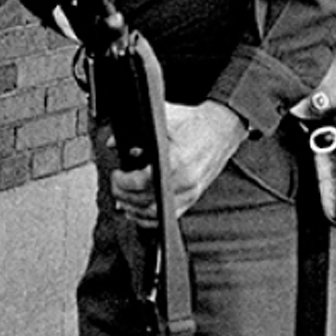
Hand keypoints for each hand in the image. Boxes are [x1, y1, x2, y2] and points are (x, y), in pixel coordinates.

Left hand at [109, 101, 246, 226]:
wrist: (222, 127)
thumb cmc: (196, 123)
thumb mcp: (164, 118)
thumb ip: (137, 131)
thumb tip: (113, 143)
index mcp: (177, 161)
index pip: (141, 181)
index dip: (123, 181)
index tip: (117, 174)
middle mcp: (185, 181)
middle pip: (144, 200)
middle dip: (123, 194)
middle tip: (116, 184)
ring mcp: (190, 192)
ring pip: (154, 213)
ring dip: (133, 209)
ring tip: (123, 198)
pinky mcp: (193, 197)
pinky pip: (168, 216)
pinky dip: (149, 218)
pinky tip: (139, 210)